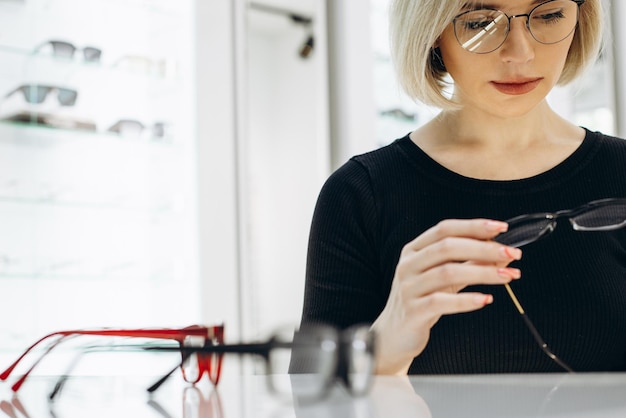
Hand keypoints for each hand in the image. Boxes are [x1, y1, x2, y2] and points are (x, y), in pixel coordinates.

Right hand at [370, 219, 521, 374]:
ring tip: (507, 276)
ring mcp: (409, 288)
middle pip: (447, 247)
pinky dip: (467, 300)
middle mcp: (408, 265)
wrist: (394, 334)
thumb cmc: (420, 302)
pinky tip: (485, 299)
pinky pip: (442, 302)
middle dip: (483, 248)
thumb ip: (469, 264)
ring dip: (482, 272)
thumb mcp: (443, 279)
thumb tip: (501, 253)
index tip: (500, 228)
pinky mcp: (413, 311)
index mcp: (414, 250)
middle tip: (511, 253)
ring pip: (447, 273)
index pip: (444, 229)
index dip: (473, 226)